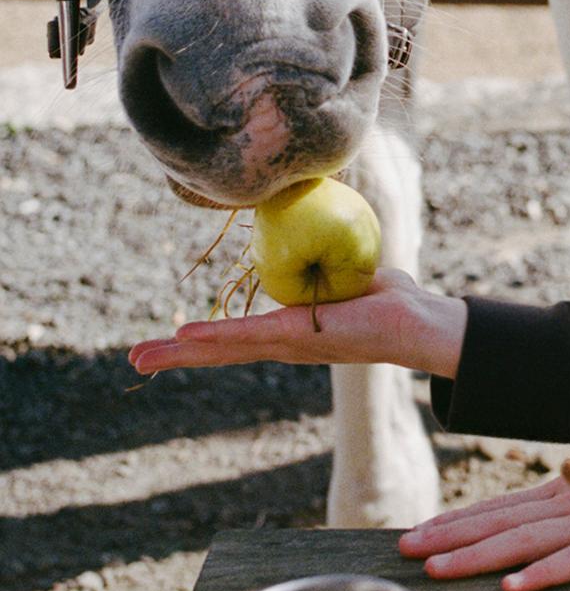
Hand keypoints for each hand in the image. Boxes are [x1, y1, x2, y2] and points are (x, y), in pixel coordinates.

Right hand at [128, 271, 467, 379]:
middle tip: (134, 359)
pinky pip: (249, 335)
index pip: (235, 337)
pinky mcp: (296, 338)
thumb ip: (324, 258)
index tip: (167, 343)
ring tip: (142, 356)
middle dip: (176, 356)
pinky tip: (185, 341)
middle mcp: (281, 344)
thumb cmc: (386, 297)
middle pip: (219, 350)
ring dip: (182, 352)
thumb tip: (317, 231)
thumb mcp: (344, 272)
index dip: (202, 340)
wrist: (414, 319)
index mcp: (287, 331)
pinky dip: (216, 337)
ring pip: (224, 348)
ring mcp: (286, 345)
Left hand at [399, 423, 569, 590]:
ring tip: (436, 569)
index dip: (455, 520)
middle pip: (498, 523)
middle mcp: (569, 505)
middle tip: (403, 550)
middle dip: (448, 537)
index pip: (498, 507)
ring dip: (477, 557)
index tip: (414, 532)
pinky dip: (542, 575)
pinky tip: (513, 587)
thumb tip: (545, 515)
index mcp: (565, 491)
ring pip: (524, 543)